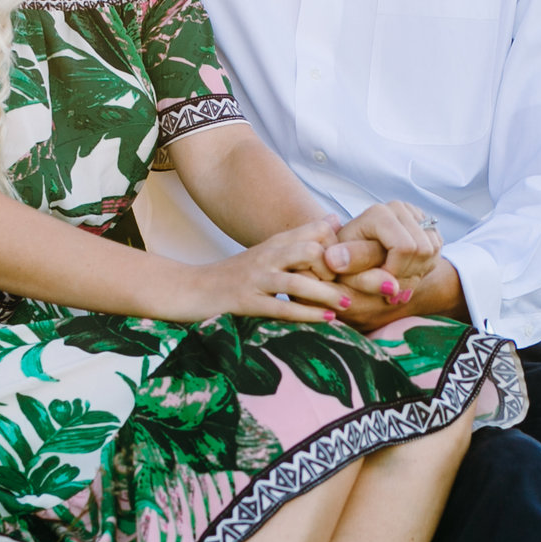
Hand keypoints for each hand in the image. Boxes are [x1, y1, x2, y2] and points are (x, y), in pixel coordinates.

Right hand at [187, 218, 357, 322]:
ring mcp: (255, 279)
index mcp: (274, 243)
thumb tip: (334, 221)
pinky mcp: (245, 302)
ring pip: (297, 280)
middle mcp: (267, 256)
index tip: (352, 264)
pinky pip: (280, 307)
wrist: (188, 289)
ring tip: (347, 304)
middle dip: (334, 268)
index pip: (315, 231)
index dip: (339, 245)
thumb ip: (299, 240)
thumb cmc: (233, 275)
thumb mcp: (267, 253)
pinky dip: (306, 314)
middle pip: (310, 250)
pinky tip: (326, 320)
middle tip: (349, 286)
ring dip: (326, 294)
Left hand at [324, 201, 441, 310]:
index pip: (405, 247)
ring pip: (432, 252)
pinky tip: (402, 272)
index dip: (395, 272)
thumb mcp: (343, 269)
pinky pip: (436, 252)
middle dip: (406, 275)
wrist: (352, 253)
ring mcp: (414, 215)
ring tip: (392, 280)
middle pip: (422, 250)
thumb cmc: (344, 261)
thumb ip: (364, 275)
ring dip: (414, 274)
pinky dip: (421, 269)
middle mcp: (399, 208)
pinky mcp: (426, 225)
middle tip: (386, 288)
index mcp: (378, 213)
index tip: (378, 285)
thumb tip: (388, 286)